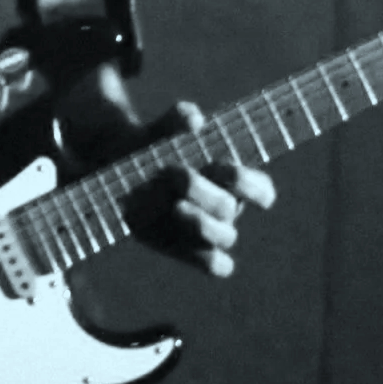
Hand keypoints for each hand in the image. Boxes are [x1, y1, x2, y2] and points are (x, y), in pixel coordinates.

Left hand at [129, 101, 275, 277]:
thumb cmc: (154, 147)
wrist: (121, 172)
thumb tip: (195, 119)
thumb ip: (176, 119)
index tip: (226, 169)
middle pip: (230, 207)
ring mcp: (208, 230)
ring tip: (175, 206)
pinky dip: (207, 259)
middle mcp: (226, 206)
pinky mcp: (188, 248)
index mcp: (231, 179)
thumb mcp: (160, 129)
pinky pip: (215, 265)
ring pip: (226, 236)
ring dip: (202, 223)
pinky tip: (182, 242)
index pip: (261, 188)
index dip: (252, 184)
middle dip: (204, 191)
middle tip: (176, 174)